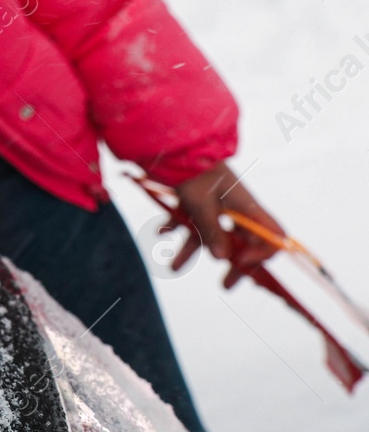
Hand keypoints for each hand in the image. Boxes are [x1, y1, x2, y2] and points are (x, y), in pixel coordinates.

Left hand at [171, 162, 286, 287]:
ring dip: (192, 250)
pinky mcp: (196, 200)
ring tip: (172, 267)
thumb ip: (211, 230)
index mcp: (247, 209)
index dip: (262, 254)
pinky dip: (175, 227)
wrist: (175, 146)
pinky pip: (188, 220)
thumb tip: (222, 258)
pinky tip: (160, 232)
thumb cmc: (194, 173)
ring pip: (209, 233)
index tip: (240, 263)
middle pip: (242, 242)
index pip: (272, 237)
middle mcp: (235, 209)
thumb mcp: (201, 204)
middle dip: (234, 264)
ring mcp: (215, 205)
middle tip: (226, 285)